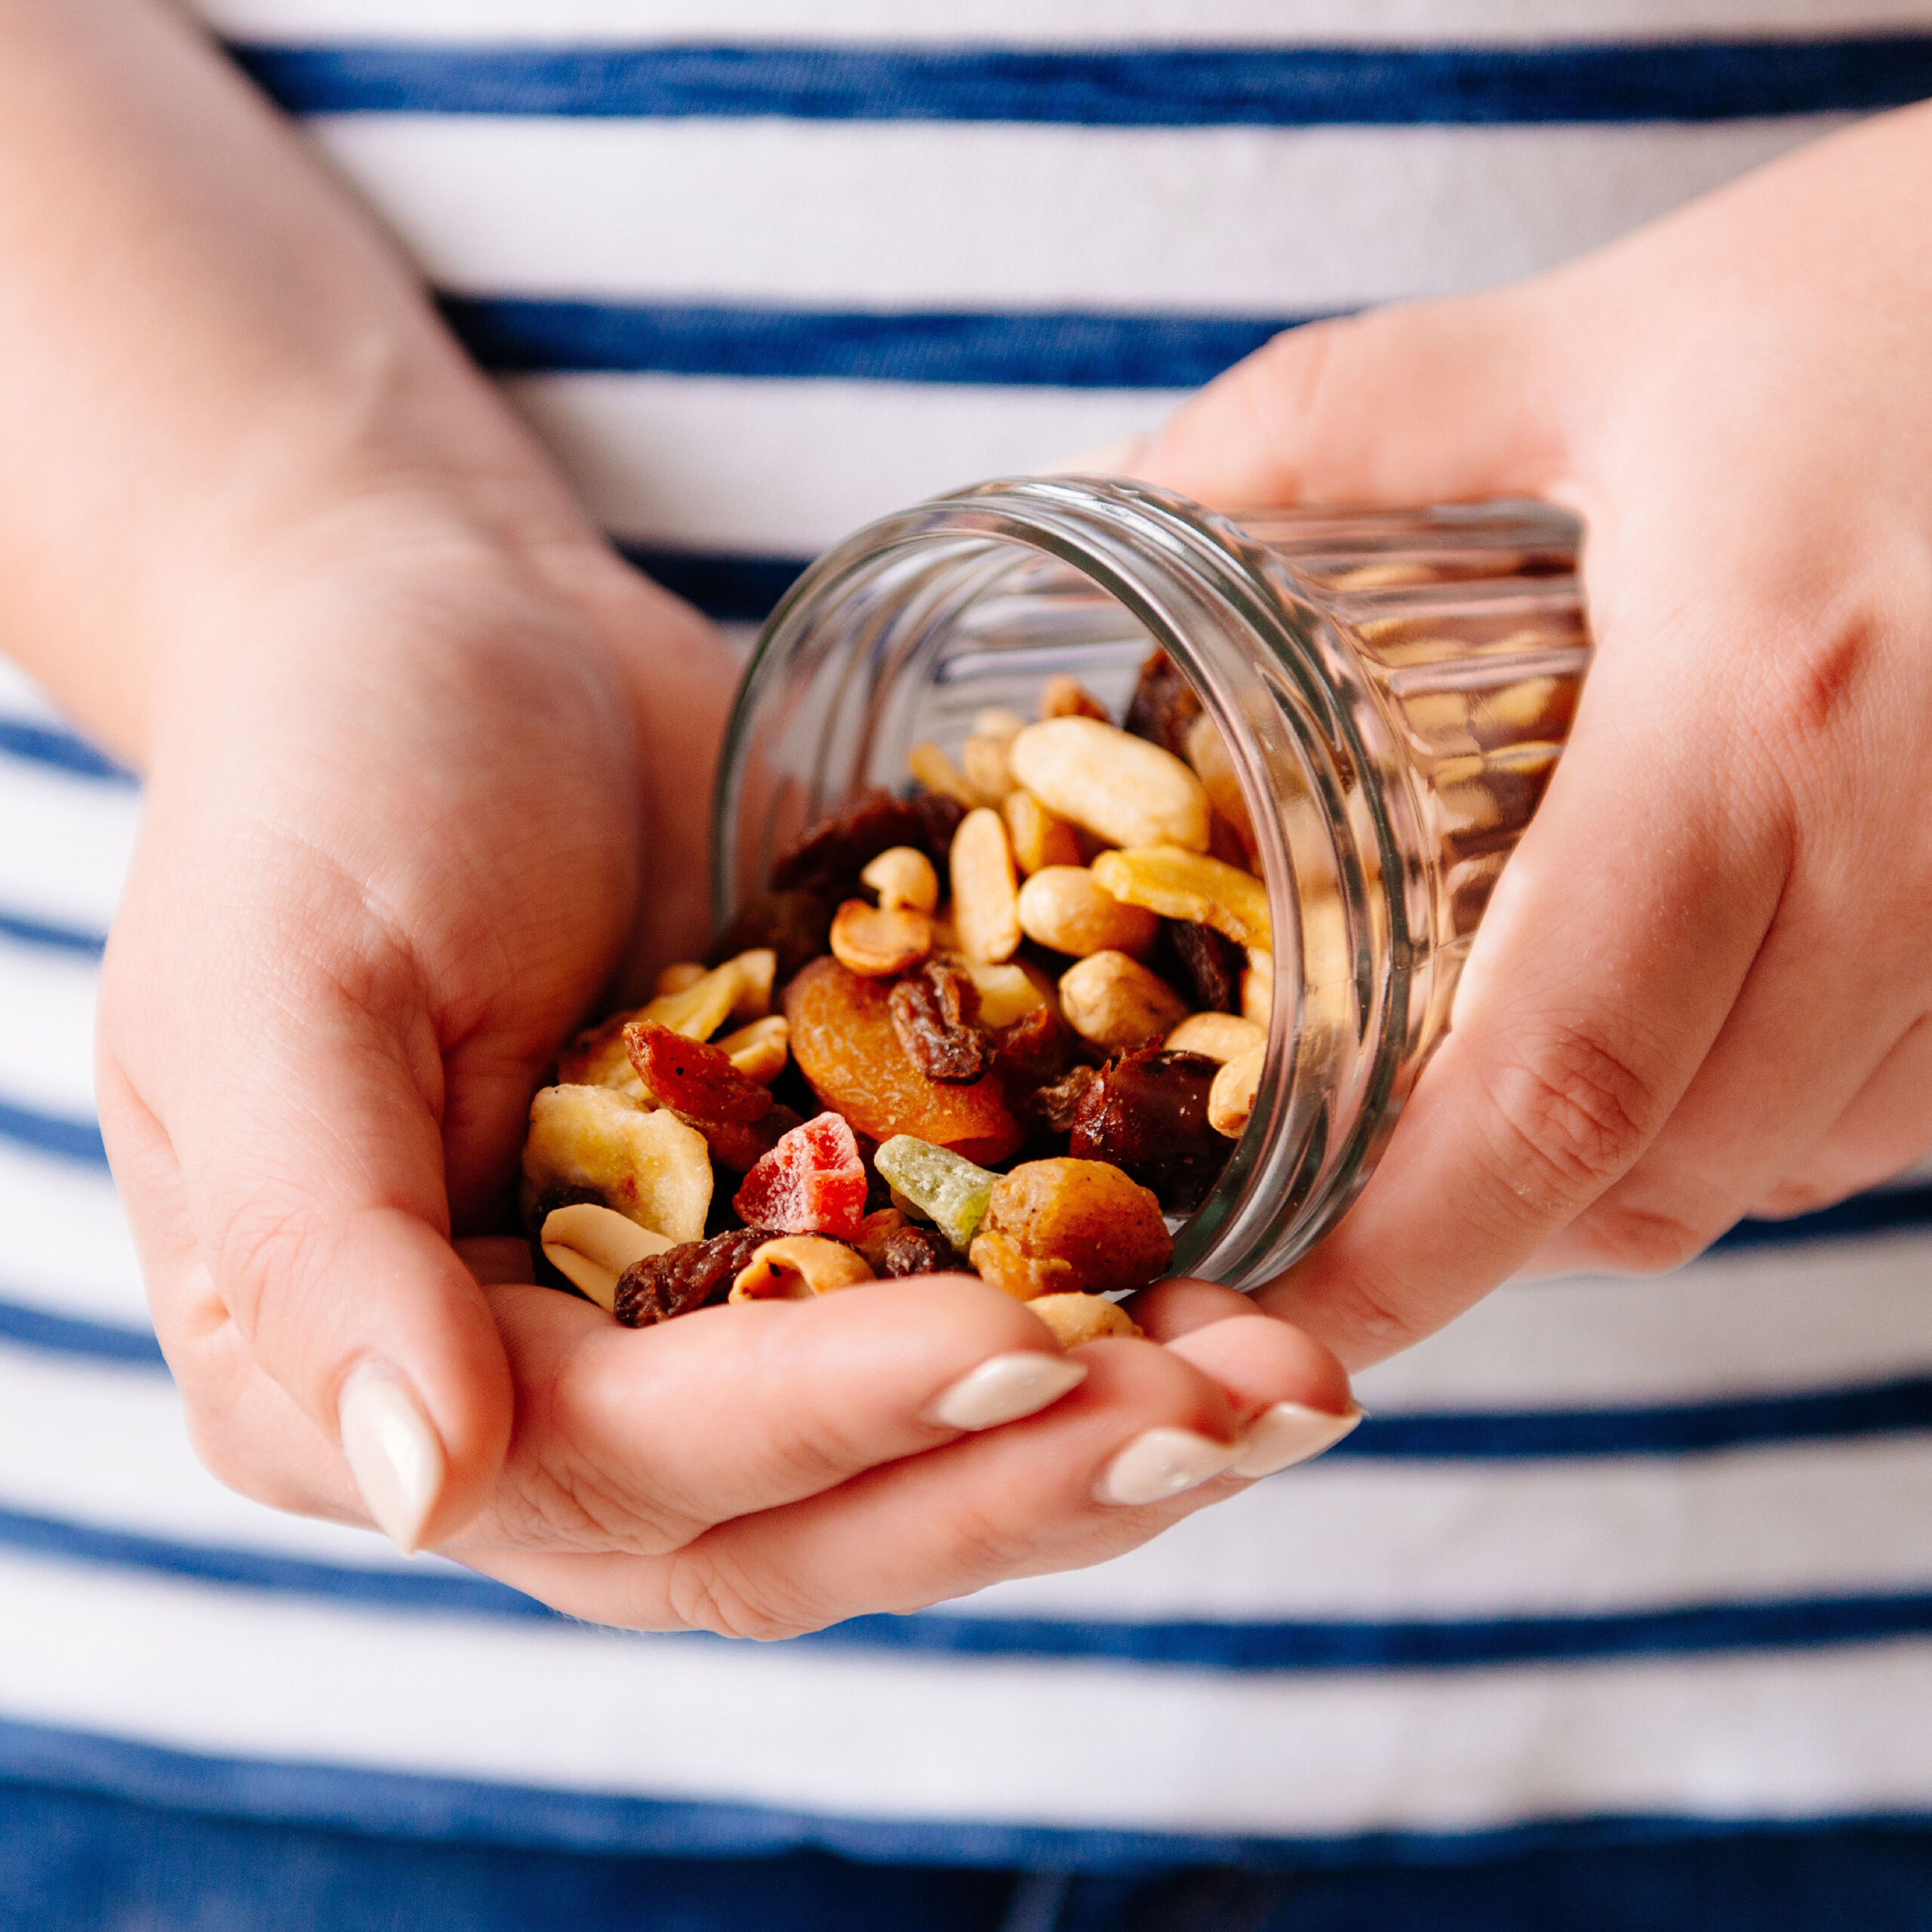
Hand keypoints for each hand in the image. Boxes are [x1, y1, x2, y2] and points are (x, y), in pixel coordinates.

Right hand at [95, 504, 1352, 1633]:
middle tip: (1222, 1415)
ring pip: (917, 1454)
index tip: (1019, 1346)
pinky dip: (1115, 1315)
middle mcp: (555, 1399)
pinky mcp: (829, 1218)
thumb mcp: (270, 986)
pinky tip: (1253, 1289)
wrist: (456, 638)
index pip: (622, 1468)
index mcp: (379, 1385)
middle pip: (803, 1517)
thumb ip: (311, 1247)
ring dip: (1106, 1439)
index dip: (825, 1424)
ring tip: (1288, 1384)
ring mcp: (709, 1318)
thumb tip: (421, 1487)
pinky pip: (977, 1303)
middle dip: (1016, 1479)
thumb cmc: (324, 783)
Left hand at [1127, 99, 1931, 1367]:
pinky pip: (1917, 1105)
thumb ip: (1335, 427)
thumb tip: (1125, 491)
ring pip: (1802, 1163)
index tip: (1276, 1313)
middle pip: (1671, 1168)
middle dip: (1493, 1233)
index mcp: (1758, 710)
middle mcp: (1916, 840)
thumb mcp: (1593, 342)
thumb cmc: (1901, 281)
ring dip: (1632, 1177)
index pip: (1551, 1084)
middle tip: (1353, 1201)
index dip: (1402, 1251)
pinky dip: (1779, 1118)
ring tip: (1503, 1110)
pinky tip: (1700, 1028)